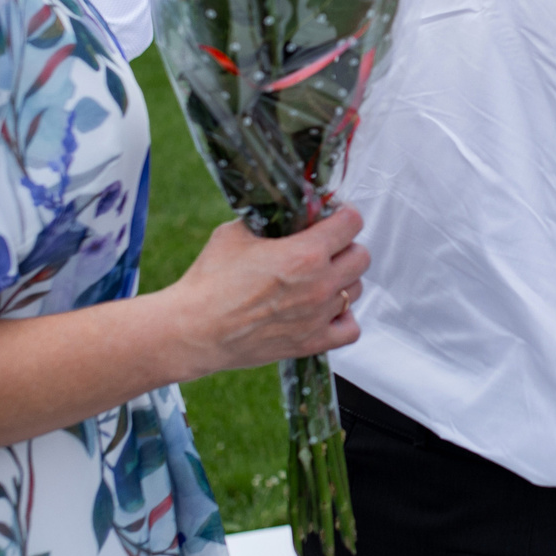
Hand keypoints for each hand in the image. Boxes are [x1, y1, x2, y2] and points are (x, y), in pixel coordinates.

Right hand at [158, 207, 370, 379]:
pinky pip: (351, 329)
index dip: (344, 215)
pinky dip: (343, 318)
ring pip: (357, 290)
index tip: (334, 216)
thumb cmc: (210, 281)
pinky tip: (324, 310)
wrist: (194, 330)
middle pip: (362, 256)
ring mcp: (318, 316)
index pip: (352, 223)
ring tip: (319, 279)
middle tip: (325, 247)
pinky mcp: (311, 342)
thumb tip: (287, 212)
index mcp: (305, 253)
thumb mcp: (236, 232)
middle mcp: (319, 285)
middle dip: (345, 246)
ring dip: (343, 280)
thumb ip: (269, 220)